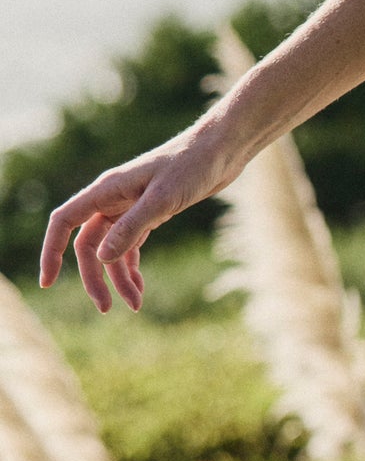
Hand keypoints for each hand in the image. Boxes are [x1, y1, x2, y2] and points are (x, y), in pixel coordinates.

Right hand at [41, 124, 231, 314]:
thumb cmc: (191, 166)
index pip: (64, 223)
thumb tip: (103, 259)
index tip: (48, 282)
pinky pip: (130, 246)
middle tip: (107, 309)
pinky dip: (132, 268)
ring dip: (118, 279)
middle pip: (88, 246)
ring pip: (111, 250)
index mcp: (105, 190)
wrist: (220, 151)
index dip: (51, 252)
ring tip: (136, 306)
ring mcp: (129, 207)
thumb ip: (131, 227)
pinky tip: (141, 287)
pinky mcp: (149, 214)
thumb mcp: (162, 199)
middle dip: (94, 278)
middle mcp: (112, 199)